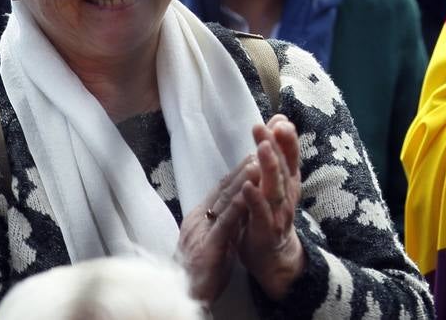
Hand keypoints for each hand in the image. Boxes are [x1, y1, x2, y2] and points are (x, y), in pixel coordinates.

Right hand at [178, 156, 257, 304]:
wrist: (185, 297)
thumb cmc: (203, 269)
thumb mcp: (216, 239)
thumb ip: (225, 220)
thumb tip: (241, 200)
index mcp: (199, 218)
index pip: (221, 189)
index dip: (238, 170)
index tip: (255, 151)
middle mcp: (198, 220)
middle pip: (224, 189)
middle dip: (243, 168)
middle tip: (261, 147)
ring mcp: (200, 233)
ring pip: (224, 201)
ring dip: (242, 180)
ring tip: (258, 161)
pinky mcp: (207, 248)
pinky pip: (224, 223)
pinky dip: (238, 206)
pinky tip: (250, 193)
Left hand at [237, 115, 305, 300]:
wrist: (273, 255)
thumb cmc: (271, 212)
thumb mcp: (276, 181)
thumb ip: (277, 153)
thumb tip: (278, 120)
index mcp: (290, 181)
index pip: (290, 155)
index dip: (287, 138)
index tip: (280, 119)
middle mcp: (288, 194)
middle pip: (284, 167)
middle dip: (277, 146)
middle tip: (269, 127)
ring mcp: (279, 212)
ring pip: (276, 187)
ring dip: (270, 167)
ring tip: (261, 147)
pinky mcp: (267, 230)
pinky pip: (261, 213)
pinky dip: (255, 199)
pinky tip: (247, 186)